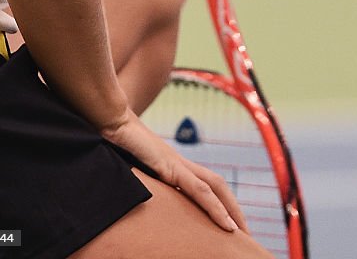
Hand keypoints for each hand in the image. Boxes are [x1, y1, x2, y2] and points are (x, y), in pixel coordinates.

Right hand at [101, 107, 247, 232]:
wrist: (112, 121)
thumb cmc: (115, 143)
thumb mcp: (129, 169)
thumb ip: (138, 182)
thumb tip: (132, 200)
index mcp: (173, 166)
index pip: (204, 185)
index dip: (217, 202)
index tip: (227, 224)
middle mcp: (181, 164)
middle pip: (217, 186)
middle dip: (232, 209)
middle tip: (244, 234)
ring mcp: (178, 164)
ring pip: (215, 188)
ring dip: (230, 210)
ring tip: (240, 233)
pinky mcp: (172, 167)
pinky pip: (200, 190)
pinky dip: (216, 208)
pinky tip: (226, 225)